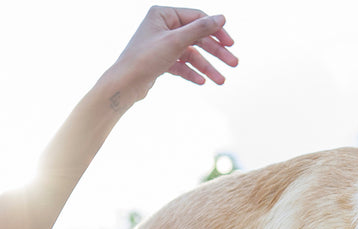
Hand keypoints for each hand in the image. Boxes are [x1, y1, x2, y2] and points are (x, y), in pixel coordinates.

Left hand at [108, 6, 237, 105]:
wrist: (124, 84)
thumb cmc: (145, 59)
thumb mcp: (176, 41)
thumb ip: (200, 29)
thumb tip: (221, 18)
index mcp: (163, 14)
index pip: (197, 18)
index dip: (216, 31)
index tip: (230, 44)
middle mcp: (162, 27)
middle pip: (197, 37)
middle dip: (215, 52)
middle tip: (233, 63)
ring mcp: (161, 44)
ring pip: (191, 54)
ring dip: (206, 67)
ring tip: (220, 80)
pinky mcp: (160, 61)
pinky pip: (181, 65)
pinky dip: (192, 73)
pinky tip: (202, 81)